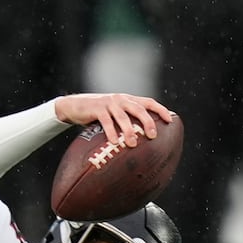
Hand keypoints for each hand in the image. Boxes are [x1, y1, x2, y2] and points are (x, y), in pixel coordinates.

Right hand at [53, 93, 172, 146]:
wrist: (73, 105)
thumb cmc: (96, 113)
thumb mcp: (113, 112)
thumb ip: (125, 119)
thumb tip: (140, 138)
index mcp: (127, 99)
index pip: (149, 102)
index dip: (160, 110)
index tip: (169, 120)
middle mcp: (120, 99)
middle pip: (139, 109)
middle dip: (147, 122)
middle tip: (152, 136)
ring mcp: (108, 103)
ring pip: (123, 117)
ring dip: (129, 131)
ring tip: (132, 144)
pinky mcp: (96, 108)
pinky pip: (106, 121)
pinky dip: (111, 132)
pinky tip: (113, 142)